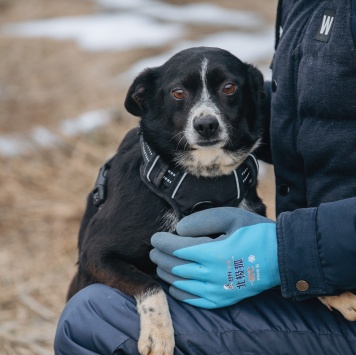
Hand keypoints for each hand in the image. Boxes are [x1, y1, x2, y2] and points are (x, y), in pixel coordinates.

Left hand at [150, 207, 279, 308]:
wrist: (281, 256)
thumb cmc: (255, 232)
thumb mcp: (230, 216)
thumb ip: (202, 220)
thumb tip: (179, 229)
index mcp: (214, 253)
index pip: (177, 249)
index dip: (162, 243)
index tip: (154, 237)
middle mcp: (213, 276)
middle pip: (175, 268)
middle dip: (160, 258)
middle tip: (153, 250)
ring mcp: (218, 291)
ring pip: (181, 285)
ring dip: (166, 274)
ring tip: (160, 264)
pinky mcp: (223, 300)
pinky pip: (194, 300)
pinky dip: (180, 293)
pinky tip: (175, 285)